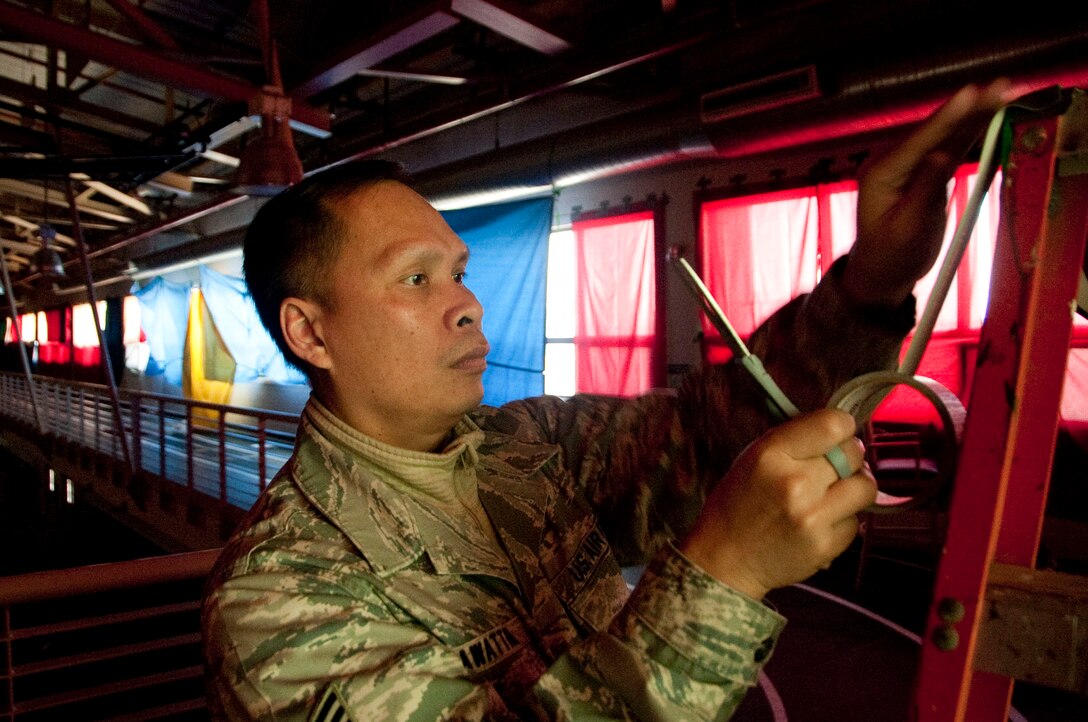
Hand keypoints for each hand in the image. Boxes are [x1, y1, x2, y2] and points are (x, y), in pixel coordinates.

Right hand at [678, 408, 875, 599]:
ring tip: (833, 494)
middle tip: (835, 467)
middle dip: (849, 457)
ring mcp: (812, 517)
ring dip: (854, 488)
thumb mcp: (753, 458)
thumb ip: (795, 442)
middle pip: (854, 454)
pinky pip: (855, 522)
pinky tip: (821, 522)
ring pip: (865, 488)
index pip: (832, 424)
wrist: (725, 560)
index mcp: (772, 454)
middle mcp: (795, 483)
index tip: (839, 435)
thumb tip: (840, 431)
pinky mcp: (825, 546)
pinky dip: (843, 520)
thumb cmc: (737, 506)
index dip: (842, 427)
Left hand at [844, 79, 1018, 307]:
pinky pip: (951, 147)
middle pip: (937, 129)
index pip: (922, 140)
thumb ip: (924, 190)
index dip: (950, 115)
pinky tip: (992, 112)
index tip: (973, 92)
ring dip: (976, 113)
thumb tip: (942, 155)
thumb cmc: (891, 256)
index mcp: (883, 173)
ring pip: (947, 134)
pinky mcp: (925, 171)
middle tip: (1003, 86)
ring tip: (1005, 92)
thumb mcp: (908, 229)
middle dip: (971, 107)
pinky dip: (972, 130)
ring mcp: (910, 164)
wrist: (883, 273)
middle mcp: (894, 161)